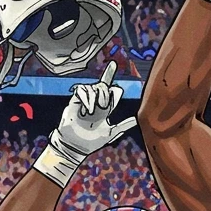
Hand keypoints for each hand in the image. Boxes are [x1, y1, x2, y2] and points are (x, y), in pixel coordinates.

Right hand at [37, 62, 135, 185]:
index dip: (110, 75)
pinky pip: (82, 90)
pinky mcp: (75, 101)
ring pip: (95, 87)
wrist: (76, 146)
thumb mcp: (110, 133)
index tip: (112, 64)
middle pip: (104, 85)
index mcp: (105, 108)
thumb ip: (123, 126)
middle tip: (105, 107)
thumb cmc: (92, 142)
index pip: (110, 89)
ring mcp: (85, 101)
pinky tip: (88, 109)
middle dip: (107, 94)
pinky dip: (87, 98)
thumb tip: (136, 120)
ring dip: (97, 98)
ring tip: (93, 112)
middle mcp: (96, 102)